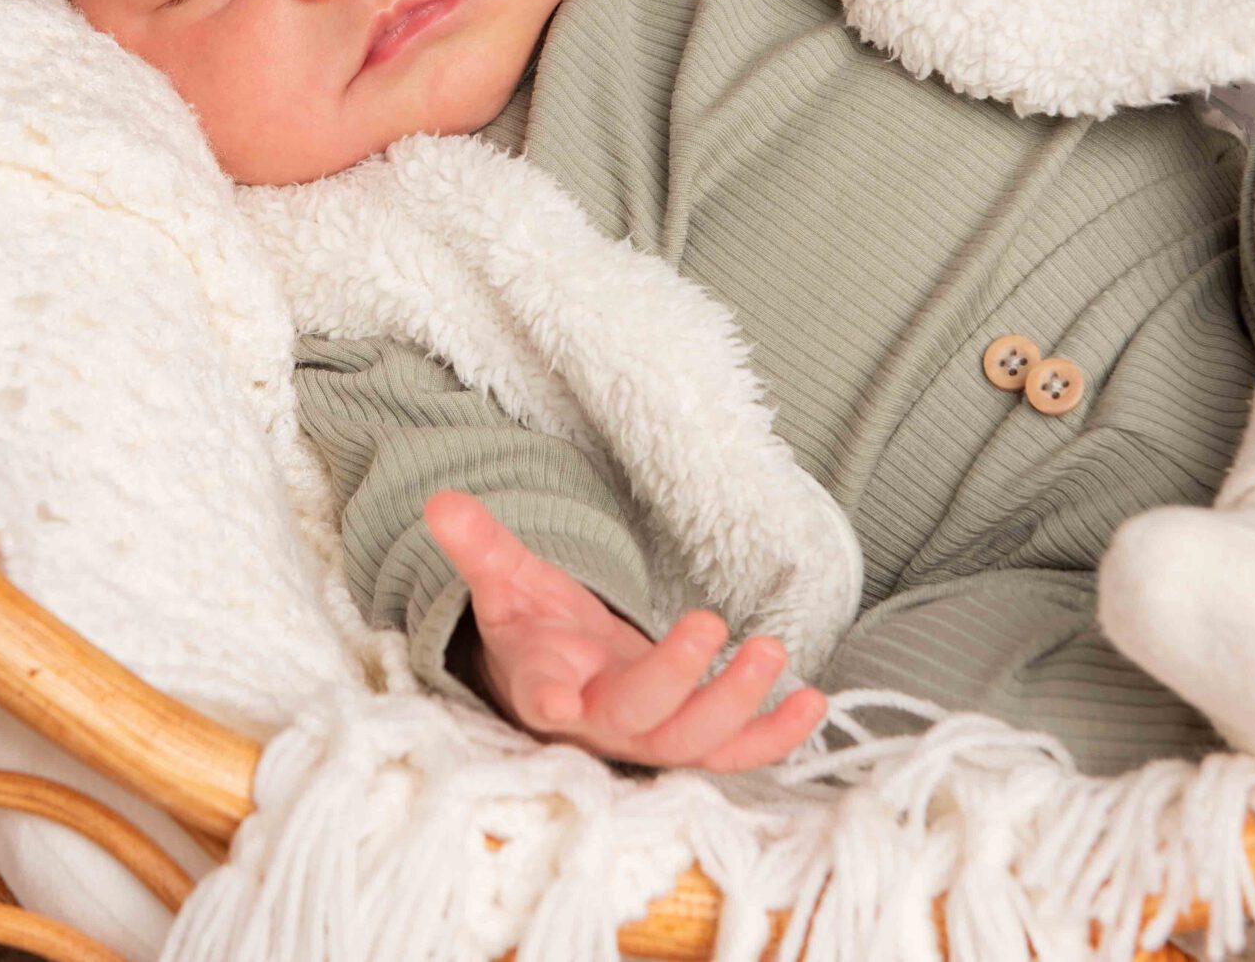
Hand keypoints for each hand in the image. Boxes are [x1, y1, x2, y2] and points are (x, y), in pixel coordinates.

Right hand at [422, 489, 828, 771]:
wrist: (562, 682)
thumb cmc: (535, 630)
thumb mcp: (504, 583)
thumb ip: (479, 546)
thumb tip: (440, 502)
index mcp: (545, 685)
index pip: (541, 696)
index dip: (547, 699)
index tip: (555, 699)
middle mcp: (599, 724)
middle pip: (638, 720)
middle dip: (678, 681)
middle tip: (713, 625)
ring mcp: (648, 739)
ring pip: (693, 744)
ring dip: (738, 707)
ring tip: (773, 652)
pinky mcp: (686, 740)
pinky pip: (734, 752)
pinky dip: (775, 736)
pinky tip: (814, 700)